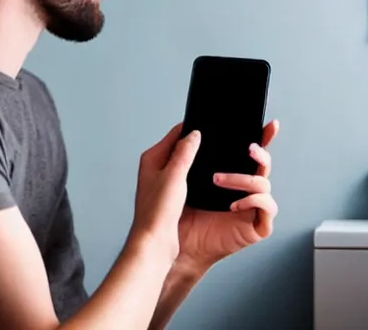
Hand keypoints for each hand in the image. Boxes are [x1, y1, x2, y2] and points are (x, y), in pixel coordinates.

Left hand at [129, 124, 200, 266]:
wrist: (154, 244)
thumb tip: (194, 134)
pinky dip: (198, 178)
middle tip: (214, 142)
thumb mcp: (174, 176)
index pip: (174, 134)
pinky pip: (189, 181)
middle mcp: (156, 169)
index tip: (207, 123)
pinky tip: (208, 182)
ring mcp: (164, 184)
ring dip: (197, 162)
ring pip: (185, 165)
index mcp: (153, 158)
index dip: (191, 128)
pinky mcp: (172, 198)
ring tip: (213, 160)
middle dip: (196, 145)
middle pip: (180, 148)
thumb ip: (184, 152)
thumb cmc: (157, 212)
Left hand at [175, 120, 279, 275]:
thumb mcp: (167, 174)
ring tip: (218, 181)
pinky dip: (254, 202)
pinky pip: (266, 207)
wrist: (162, 248)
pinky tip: (235, 205)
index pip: (231, 147)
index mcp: (208, 171)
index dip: (243, 131)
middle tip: (251, 148)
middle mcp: (227, 185)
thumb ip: (184, 151)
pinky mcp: (247, 225)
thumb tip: (196, 132)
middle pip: (256, 161)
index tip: (256, 120)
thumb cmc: (159, 214)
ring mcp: (239, 205)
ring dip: (244, 178)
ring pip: (263, 181)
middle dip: (260, 152)